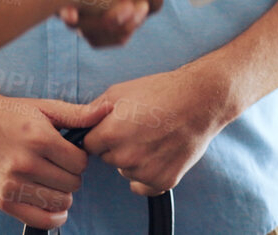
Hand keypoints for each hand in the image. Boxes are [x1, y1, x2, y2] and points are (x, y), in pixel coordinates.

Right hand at [0, 91, 110, 228]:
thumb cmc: (11, 114)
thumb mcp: (45, 107)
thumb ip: (78, 114)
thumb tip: (109, 109)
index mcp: (38, 139)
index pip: (80, 162)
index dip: (79, 157)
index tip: (70, 152)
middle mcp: (25, 163)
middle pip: (72, 183)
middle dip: (71, 175)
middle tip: (59, 165)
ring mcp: (13, 185)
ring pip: (60, 202)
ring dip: (62, 193)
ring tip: (52, 179)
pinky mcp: (3, 200)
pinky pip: (40, 219)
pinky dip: (52, 215)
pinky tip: (53, 203)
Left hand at [82, 65, 236, 195]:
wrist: (199, 100)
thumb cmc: (160, 91)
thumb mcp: (120, 91)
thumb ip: (94, 110)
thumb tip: (78, 123)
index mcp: (110, 134)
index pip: (89, 144)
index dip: (101, 133)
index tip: (115, 125)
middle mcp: (126, 157)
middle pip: (107, 158)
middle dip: (117, 146)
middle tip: (139, 128)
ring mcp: (145, 171)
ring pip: (126, 170)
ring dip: (134, 159)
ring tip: (154, 137)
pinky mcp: (163, 181)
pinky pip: (143, 185)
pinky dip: (148, 174)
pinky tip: (159, 154)